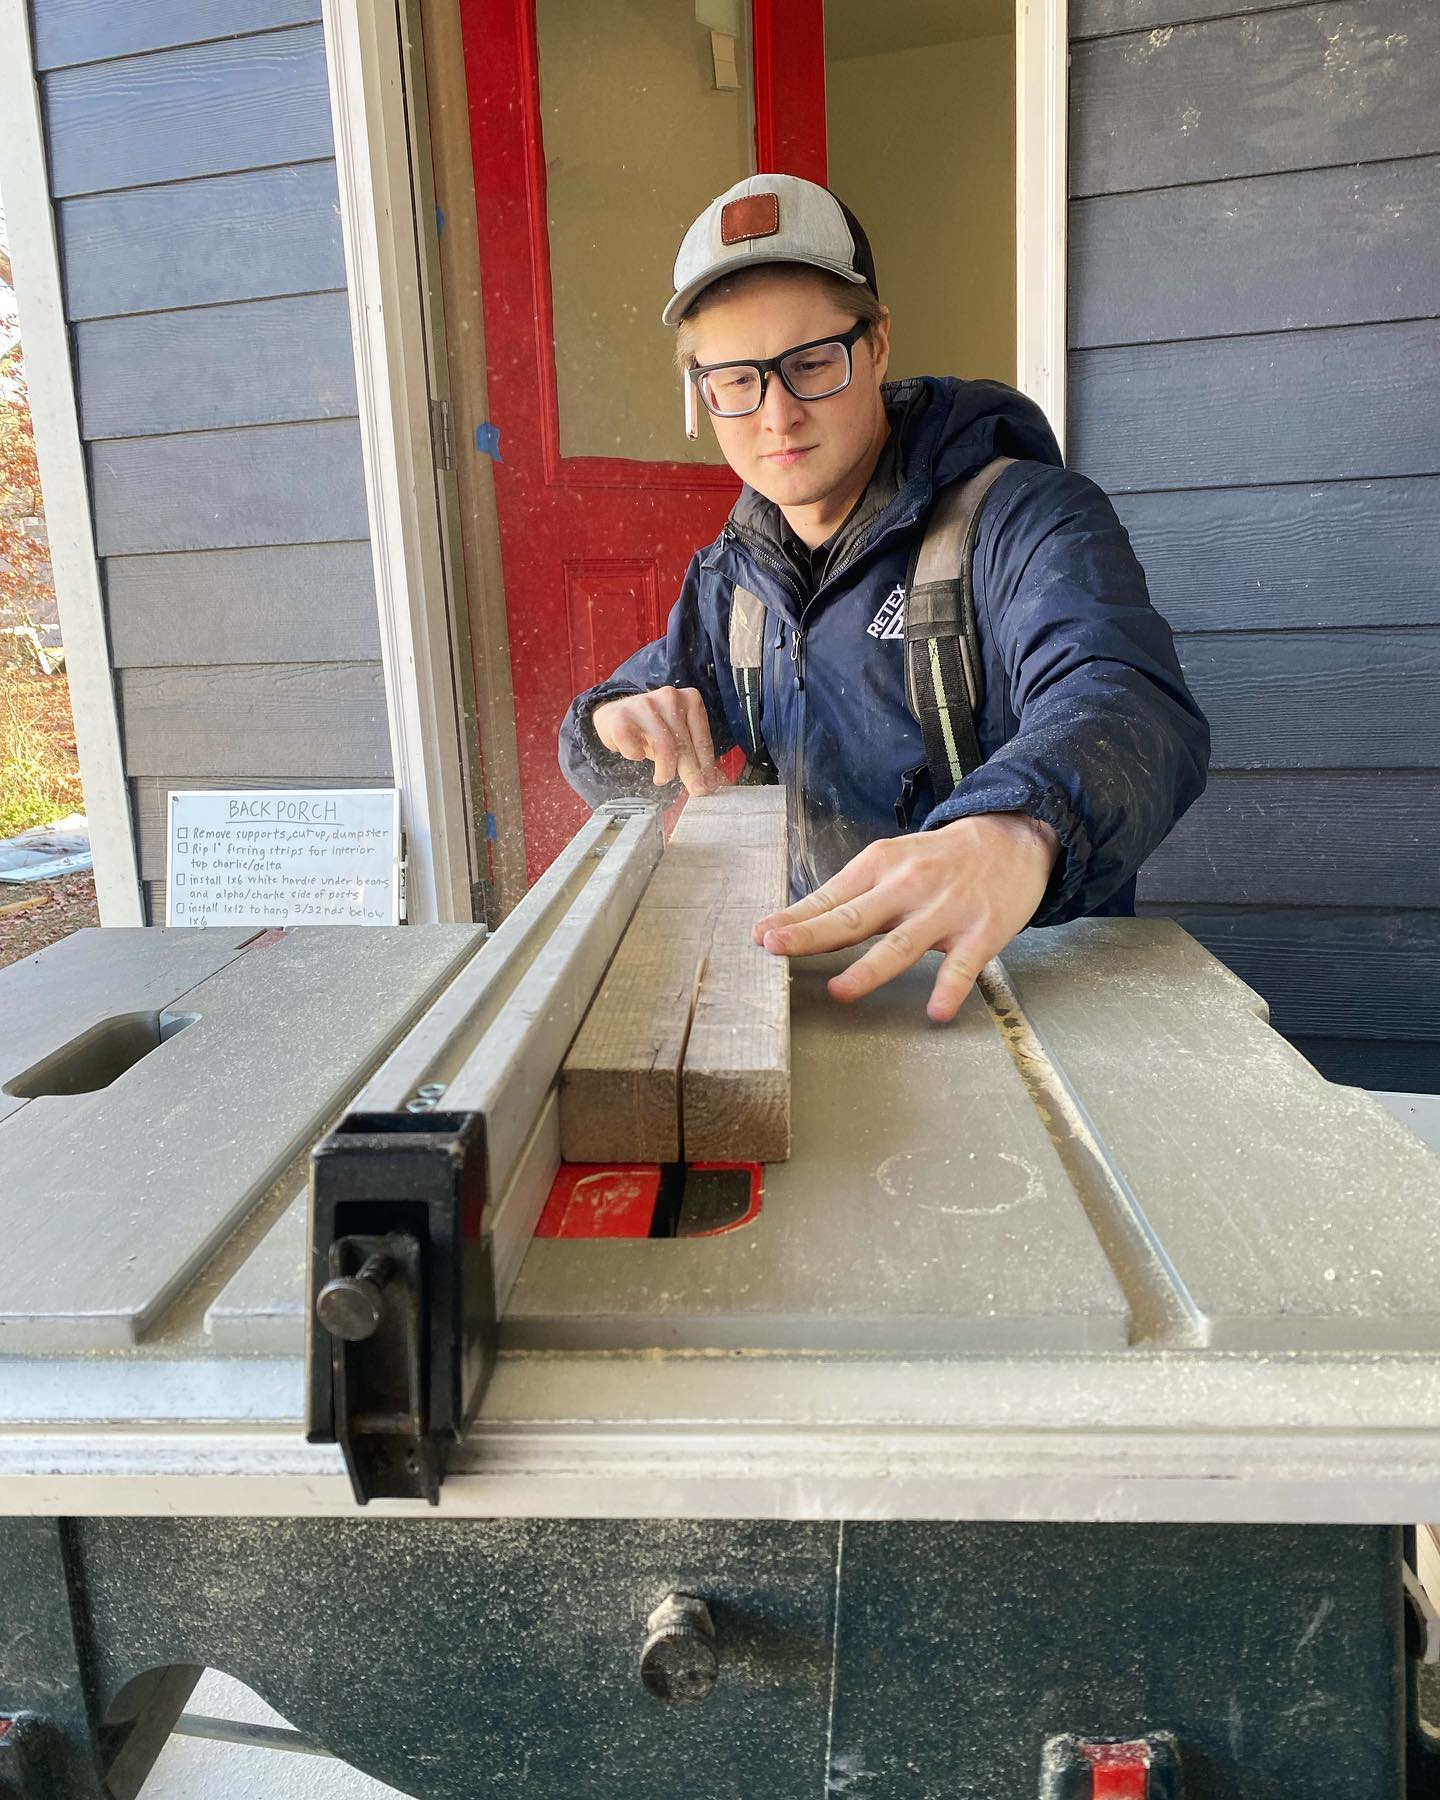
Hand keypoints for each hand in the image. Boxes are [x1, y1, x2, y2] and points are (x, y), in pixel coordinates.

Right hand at [592, 687, 723, 795]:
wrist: (616, 715)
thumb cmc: (653, 728)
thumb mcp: (679, 736)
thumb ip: (696, 755)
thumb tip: (715, 782)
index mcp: (690, 699)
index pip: (701, 739)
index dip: (706, 766)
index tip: (709, 786)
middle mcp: (669, 698)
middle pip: (684, 743)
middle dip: (692, 772)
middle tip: (696, 790)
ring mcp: (644, 705)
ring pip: (663, 745)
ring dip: (665, 769)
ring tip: (663, 778)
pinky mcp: (621, 717)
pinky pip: (634, 746)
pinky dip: (636, 755)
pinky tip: (637, 755)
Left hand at [752, 812, 1061, 1021]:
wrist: (1012, 837)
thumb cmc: (941, 858)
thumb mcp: (893, 862)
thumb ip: (852, 896)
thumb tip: (795, 923)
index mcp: (880, 866)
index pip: (829, 898)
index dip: (794, 918)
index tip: (762, 936)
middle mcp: (908, 886)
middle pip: (854, 917)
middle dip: (812, 934)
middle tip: (777, 948)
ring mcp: (945, 911)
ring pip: (902, 944)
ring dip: (869, 969)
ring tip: (841, 991)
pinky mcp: (981, 931)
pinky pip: (963, 966)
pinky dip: (950, 988)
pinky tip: (937, 1010)